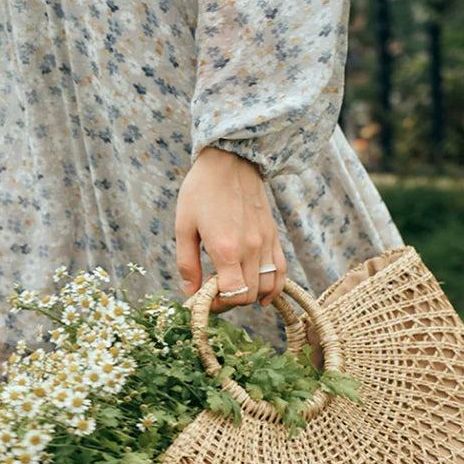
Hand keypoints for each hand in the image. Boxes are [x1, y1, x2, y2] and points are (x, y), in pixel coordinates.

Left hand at [174, 146, 286, 313]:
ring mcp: (265, 243)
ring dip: (249, 295)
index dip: (218, 304)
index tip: (205, 298)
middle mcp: (250, 249)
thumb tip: (190, 292)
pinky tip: (262, 297)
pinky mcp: (273, 237)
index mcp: (226, 249)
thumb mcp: (184, 226)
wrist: (230, 160)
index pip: (233, 294)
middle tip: (214, 291)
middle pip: (248, 295)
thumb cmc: (201, 190)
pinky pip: (280, 272)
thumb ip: (187, 263)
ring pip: (266, 287)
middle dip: (230, 301)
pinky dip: (273, 288)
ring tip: (232, 287)